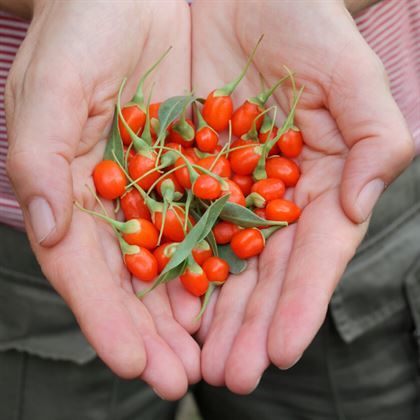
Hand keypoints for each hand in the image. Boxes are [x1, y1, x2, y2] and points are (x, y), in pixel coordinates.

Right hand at [5, 0, 199, 399]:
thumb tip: (50, 229)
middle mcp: (127, 199)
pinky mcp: (212, 165)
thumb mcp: (49, 84)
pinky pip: (224, 220)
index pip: (88, 270)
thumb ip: (38, 156)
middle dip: (157, 334)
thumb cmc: (86, 26)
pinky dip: (231, 261)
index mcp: (80, 189)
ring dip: (200, 312)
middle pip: (139, 280)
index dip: (106, 319)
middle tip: (180, 381)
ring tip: (218, 359)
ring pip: (183, 261)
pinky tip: (243, 296)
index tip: (132, 364)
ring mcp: (171, 186)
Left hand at [192, 0, 413, 392]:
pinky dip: (164, 266)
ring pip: (211, 261)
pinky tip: (160, 305)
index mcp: (311, 181)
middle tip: (229, 376)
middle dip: (245, 326)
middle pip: (258, 273)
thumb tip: (358, 204)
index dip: (299, 305)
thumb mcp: (348, 72)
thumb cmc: (296, 18)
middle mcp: (265, 195)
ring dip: (204, 314)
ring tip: (193, 362)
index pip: (310, 256)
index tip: (280, 351)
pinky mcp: (171, 171)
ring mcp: (217, 187)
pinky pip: (167, 224)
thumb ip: (373, 137)